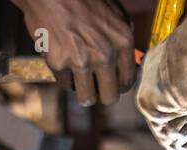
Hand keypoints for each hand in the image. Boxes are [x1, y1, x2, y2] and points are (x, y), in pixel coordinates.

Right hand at [13, 0, 135, 105]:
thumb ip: (122, 41)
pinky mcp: (58, 63)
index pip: (127, 82)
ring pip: (87, 98)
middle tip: (96, 88)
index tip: (112, 84)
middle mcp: (105, 54)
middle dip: (103, 95)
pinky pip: (65, 83)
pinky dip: (64, 76)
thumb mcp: (115, 15)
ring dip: (83, 91)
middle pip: (109, 97)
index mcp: (123, 42)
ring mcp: (81, 61)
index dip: (119, 86)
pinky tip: (63, 59)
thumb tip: (128, 65)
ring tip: (79, 79)